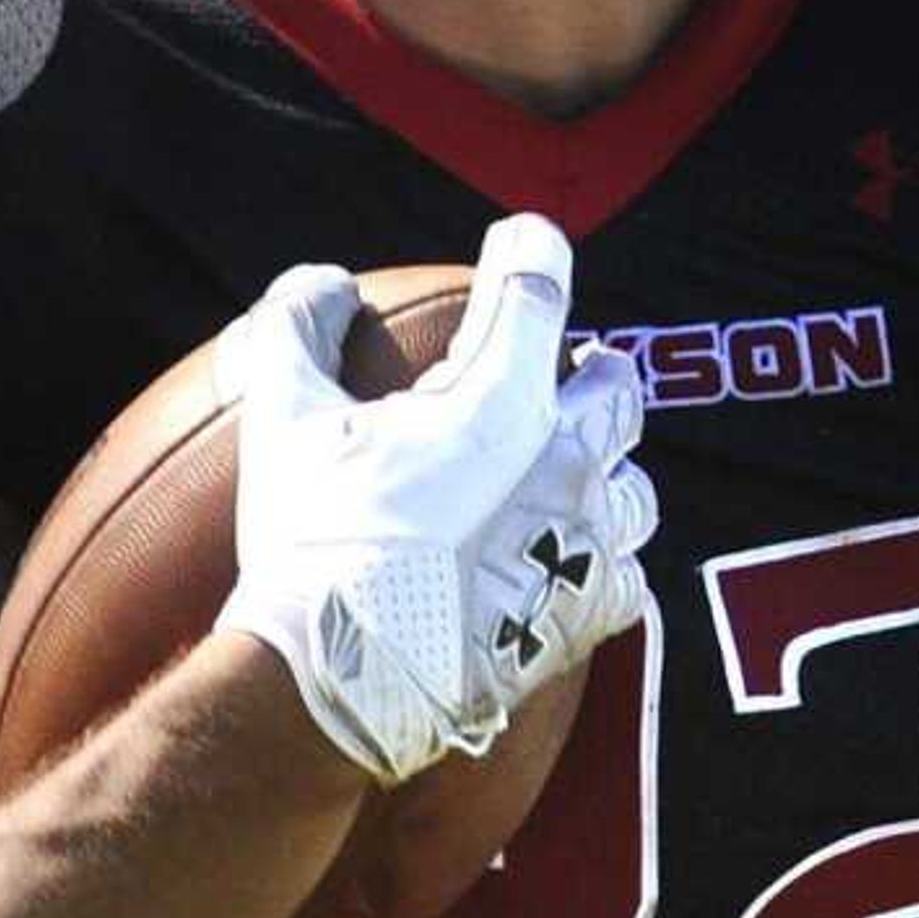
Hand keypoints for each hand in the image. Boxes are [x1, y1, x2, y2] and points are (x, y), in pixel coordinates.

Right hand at [213, 214, 655, 785]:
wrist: (347, 675)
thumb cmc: (315, 539)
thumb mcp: (284, 419)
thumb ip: (298, 331)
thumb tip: (323, 284)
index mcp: (501, 398)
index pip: (538, 288)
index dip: (530, 251)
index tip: (520, 242)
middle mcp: (566, 459)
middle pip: (616, 389)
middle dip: (593, 373)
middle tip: (568, 374)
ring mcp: (589, 539)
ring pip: (634, 488)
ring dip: (605, 475)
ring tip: (571, 480)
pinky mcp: (591, 613)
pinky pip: (628, 579)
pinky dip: (604, 567)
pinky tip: (572, 570)